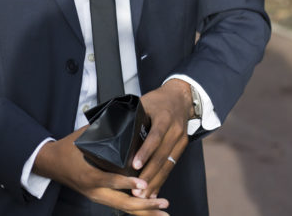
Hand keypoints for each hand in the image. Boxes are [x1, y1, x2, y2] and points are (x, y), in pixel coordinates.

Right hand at [33, 128, 168, 213]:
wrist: (52, 162)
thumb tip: (128, 119)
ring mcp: (97, 196)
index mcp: (89, 175)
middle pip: (121, 203)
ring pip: (123, 208)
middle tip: (163, 203)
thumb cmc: (69, 149)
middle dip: (145, 205)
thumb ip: (106, 131)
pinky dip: (137, 210)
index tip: (143, 183)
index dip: (127, 183)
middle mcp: (94, 190)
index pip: (110, 181)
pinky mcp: (101, 197)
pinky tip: (151, 211)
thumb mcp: (86, 138)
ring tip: (163, 213)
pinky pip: (121, 205)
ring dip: (145, 211)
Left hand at [130, 79, 192, 198]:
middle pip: (162, 155)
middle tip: (137, 189)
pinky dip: (162, 178)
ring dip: (156, 180)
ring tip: (143, 194)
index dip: (145, 151)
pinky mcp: (182, 146)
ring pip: (168, 163)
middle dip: (149, 173)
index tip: (135, 165)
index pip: (155, 136)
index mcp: (164, 117)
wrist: (180, 96)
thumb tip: (109, 133)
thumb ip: (131, 118)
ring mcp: (180, 138)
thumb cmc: (158, 101)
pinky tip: (154, 190)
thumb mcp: (143, 104)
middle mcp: (175, 129)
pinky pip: (172, 164)